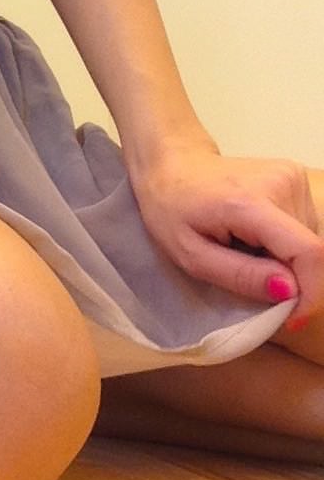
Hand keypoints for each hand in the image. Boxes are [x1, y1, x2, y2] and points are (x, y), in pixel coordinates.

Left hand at [128, 146, 323, 325]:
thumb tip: (291, 292)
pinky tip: (254, 232)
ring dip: (285, 258)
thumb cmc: (171, 208)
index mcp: (250, 203)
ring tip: (245, 246)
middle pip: (308, 250)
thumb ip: (241, 276)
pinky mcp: (296, 175)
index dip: (311, 293)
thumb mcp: (191, 254)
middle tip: (247, 271)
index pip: (308, 252)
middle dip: (289, 276)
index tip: (291, 317)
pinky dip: (285, 241)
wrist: (172, 162)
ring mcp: (291, 175)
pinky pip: (303, 226)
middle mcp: (281, 183)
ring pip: (308, 240)